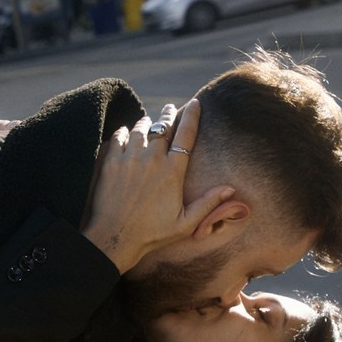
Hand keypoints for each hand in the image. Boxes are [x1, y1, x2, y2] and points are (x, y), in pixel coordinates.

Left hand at [82, 100, 232, 274]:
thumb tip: (230, 189)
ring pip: (140, 128)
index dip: (192, 116)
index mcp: (172, 172)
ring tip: (148, 122)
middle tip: (171, 108)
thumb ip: (208, 203)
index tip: (195, 103)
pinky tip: (127, 134)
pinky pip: (119, 136)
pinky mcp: (111, 162)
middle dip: (168, 114)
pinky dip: (125, 132)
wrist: (114, 238)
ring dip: (146, 123)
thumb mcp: (185, 223)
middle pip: (163, 126)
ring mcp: (130, 158)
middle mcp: (152, 159)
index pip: (186, 135)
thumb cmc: (152, 234)